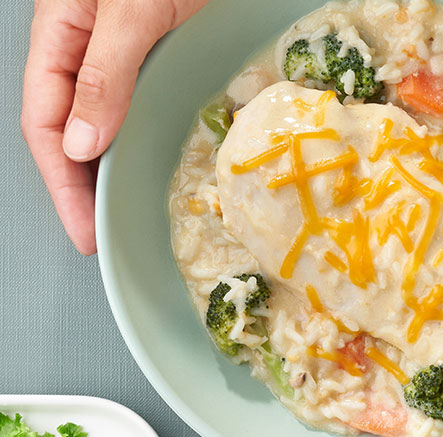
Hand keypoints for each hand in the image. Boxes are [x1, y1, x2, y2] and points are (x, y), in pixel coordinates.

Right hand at [21, 0, 206, 254]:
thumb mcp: (133, 11)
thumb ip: (105, 73)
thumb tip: (80, 144)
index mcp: (59, 34)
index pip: (43, 123)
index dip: (61, 182)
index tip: (83, 229)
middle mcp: (86, 43)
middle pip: (69, 125)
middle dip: (81, 182)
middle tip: (103, 235)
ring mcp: (124, 43)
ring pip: (105, 114)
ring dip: (111, 159)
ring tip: (126, 209)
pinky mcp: (162, 40)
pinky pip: (142, 95)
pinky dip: (145, 128)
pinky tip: (159, 154)